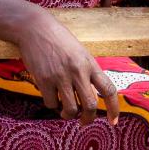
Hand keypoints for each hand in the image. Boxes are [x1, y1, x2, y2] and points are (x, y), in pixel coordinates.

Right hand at [16, 11, 119, 125]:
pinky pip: (51, 103)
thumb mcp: (80, 52)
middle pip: (90, 105)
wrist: (35, 28)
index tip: (113, 121)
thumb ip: (87, 71)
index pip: (108, 89)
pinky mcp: (44, 80)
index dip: (114, 108)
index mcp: (90, 63)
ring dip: (69, 115)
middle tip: (84, 121)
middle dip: (88, 118)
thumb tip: (92, 95)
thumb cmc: (59, 39)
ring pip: (71, 109)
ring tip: (65, 112)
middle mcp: (77, 71)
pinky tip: (52, 99)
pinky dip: (53, 106)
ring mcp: (60, 76)